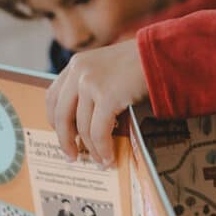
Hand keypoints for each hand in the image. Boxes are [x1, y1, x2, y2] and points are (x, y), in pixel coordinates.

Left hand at [46, 39, 148, 165]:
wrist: (162, 54)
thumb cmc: (141, 62)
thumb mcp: (108, 67)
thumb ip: (94, 85)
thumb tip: (87, 121)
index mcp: (77, 64)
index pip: (53, 96)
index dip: (54, 120)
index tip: (62, 135)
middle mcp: (79, 72)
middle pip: (62, 115)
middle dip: (66, 141)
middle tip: (72, 156)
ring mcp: (91, 83)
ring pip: (83, 127)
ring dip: (92, 149)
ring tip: (100, 162)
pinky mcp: (107, 96)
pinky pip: (99, 131)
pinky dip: (103, 148)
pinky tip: (109, 158)